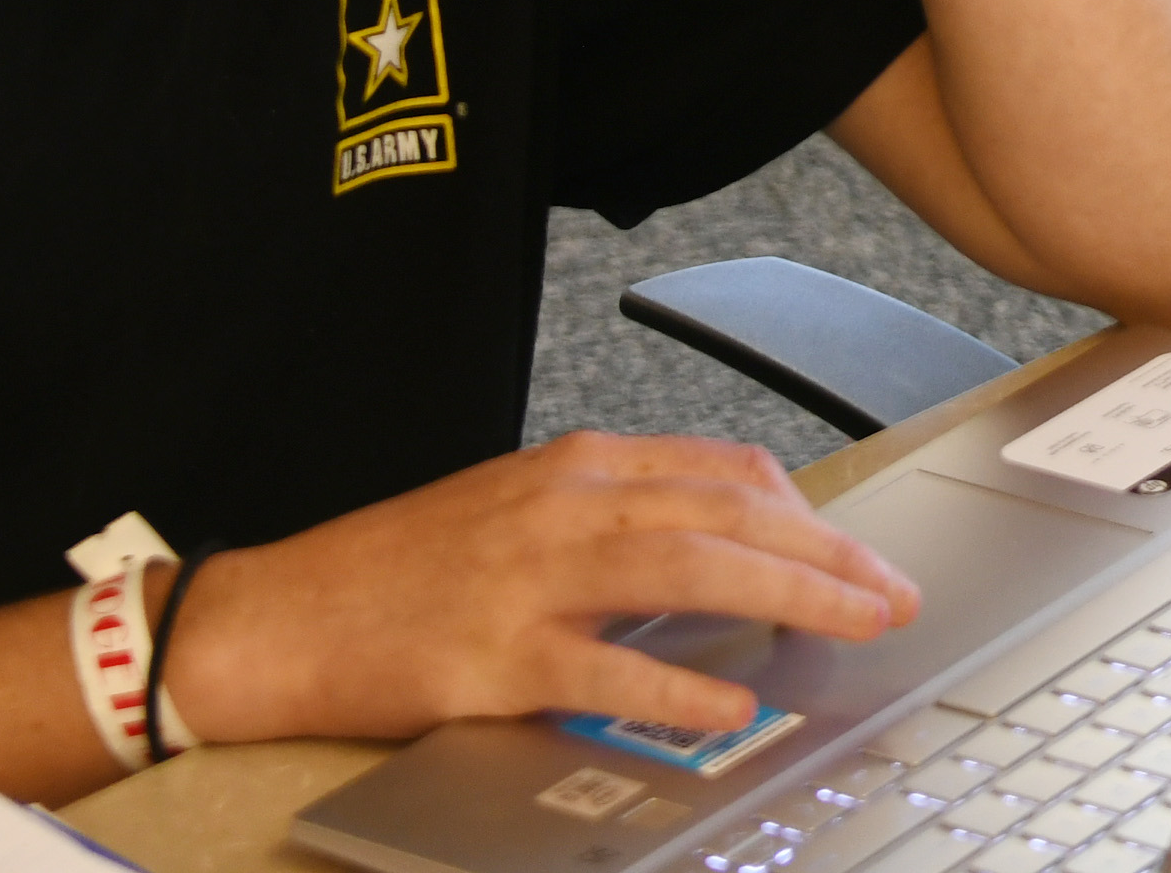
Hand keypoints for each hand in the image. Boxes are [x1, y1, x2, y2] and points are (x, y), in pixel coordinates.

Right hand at [163, 432, 921, 745]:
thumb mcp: (515, 511)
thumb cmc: (394, 572)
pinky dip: (678, 684)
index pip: (721, 470)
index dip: (806, 511)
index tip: (858, 548)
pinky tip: (731, 703)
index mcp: (572, 468)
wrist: (276, 618)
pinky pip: (607, 668)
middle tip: (894, 591)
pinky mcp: (495, 657)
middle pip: (728, 512)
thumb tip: (719, 544)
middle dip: (828, 552)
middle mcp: (562, 507)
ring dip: (789, 594)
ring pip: (690, 567)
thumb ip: (612, 519)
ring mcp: (529, 579)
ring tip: (855, 624)